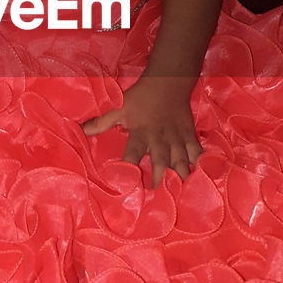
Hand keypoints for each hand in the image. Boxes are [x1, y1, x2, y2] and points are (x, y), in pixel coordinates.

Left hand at [81, 75, 202, 188]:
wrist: (169, 81)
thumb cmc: (141, 97)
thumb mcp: (119, 107)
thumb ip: (101, 122)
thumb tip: (78, 129)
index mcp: (140, 134)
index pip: (132, 155)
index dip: (128, 169)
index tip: (126, 187)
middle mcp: (159, 140)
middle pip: (161, 163)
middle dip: (160, 181)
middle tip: (159, 202)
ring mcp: (176, 139)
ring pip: (181, 161)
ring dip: (181, 179)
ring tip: (182, 197)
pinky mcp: (189, 136)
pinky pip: (197, 153)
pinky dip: (200, 166)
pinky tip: (204, 180)